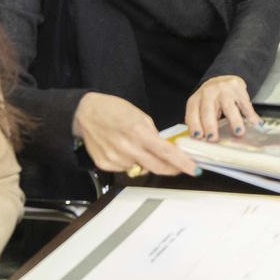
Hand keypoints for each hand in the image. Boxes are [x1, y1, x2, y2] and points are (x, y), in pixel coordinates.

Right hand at [72, 91, 197, 176]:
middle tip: (178, 166)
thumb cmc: (112, 110)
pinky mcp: (105, 164)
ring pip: (141, 169)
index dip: (183, 163)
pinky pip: (125, 169)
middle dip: (171, 169)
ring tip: (135, 147)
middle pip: (157, 167)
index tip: (194, 169)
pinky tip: (121, 150)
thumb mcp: (139, 116)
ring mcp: (115, 159)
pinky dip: (129, 162)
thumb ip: (153, 134)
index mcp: (138, 133)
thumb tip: (165, 150)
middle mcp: (127, 148)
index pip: (167, 153)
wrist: (85, 114)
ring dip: (145, 162)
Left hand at [186, 75, 260, 141]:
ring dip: (234, 121)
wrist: (223, 78)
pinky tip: (255, 122)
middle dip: (210, 126)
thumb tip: (201, 140)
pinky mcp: (237, 89)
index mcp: (195, 100)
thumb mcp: (200, 107)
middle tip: (213, 139)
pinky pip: (244, 103)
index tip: (198, 137)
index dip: (195, 126)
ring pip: (228, 107)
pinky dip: (250, 114)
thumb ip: (199, 121)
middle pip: (208, 110)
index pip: (192, 114)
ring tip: (238, 132)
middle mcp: (208, 93)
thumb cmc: (210, 99)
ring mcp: (223, 90)